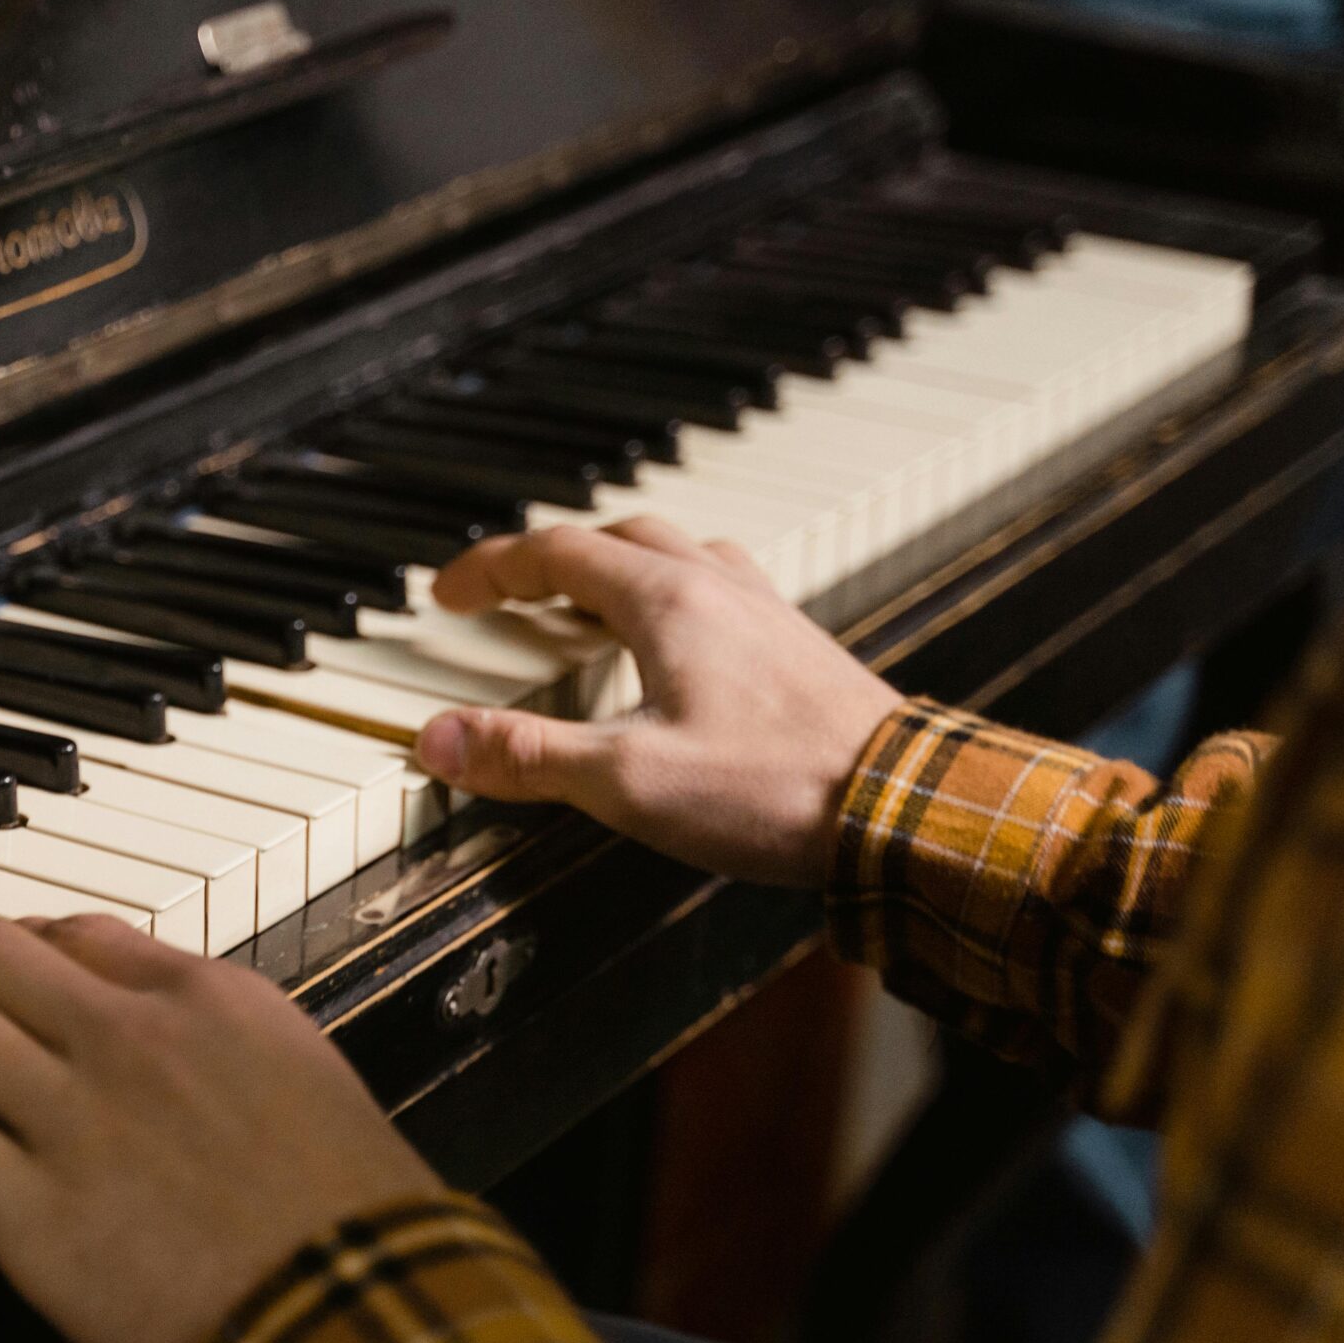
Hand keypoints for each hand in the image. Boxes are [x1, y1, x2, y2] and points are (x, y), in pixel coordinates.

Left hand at [0, 915, 436, 1342]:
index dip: (7, 939)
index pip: (76, 932)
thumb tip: (172, 1029)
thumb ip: (225, 1037)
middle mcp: (126, 1036)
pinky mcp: (28, 1205)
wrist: (351, 1307)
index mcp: (201, 996)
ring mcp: (71, 1115)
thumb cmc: (349, 1212)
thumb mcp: (305, 1076)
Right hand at [414, 519, 901, 886]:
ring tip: (585, 602)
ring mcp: (765, 613)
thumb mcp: (626, 781)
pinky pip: (722, 587)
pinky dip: (674, 593)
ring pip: (676, 553)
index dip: (491, 567)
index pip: (557, 552)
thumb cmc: (775, 789)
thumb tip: (441, 741)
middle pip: (618, 535)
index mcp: (666, 602)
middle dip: (549, 558)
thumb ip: (527, 757)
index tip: (448, 591)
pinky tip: (678, 644)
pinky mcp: (797, 648)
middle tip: (508, 592)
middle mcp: (718, 589)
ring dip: (617, 565)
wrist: (903, 807)